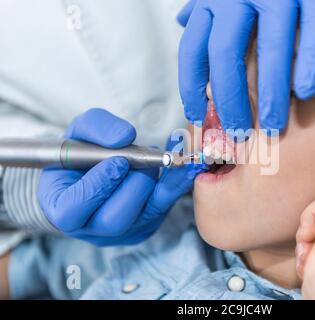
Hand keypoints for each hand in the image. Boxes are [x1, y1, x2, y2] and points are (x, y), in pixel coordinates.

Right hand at [38, 108, 206, 245]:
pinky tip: (179, 166)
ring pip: (143, 217)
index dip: (96, 187)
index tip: (117, 161)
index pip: (72, 212)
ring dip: (154, 185)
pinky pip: (163, 210)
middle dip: (133, 186)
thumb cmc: (82, 153)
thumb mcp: (79, 131)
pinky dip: (174, 186)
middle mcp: (90, 228)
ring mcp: (120, 232)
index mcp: (62, 209)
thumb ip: (96, 127)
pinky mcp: (146, 227)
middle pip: (114, 220)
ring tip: (156, 160)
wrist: (97, 168)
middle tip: (140, 160)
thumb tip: (124, 136)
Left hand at [178, 0, 314, 135]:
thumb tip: (184, 22)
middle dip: (230, 101)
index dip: (191, 88)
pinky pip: (311, 30)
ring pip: (269, 49)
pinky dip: (307, 63)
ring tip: (273, 125)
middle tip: (239, 131)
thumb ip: (205, 5)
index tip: (197, 117)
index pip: (192, 51)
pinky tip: (305, 92)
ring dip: (270, 94)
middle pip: (226, 57)